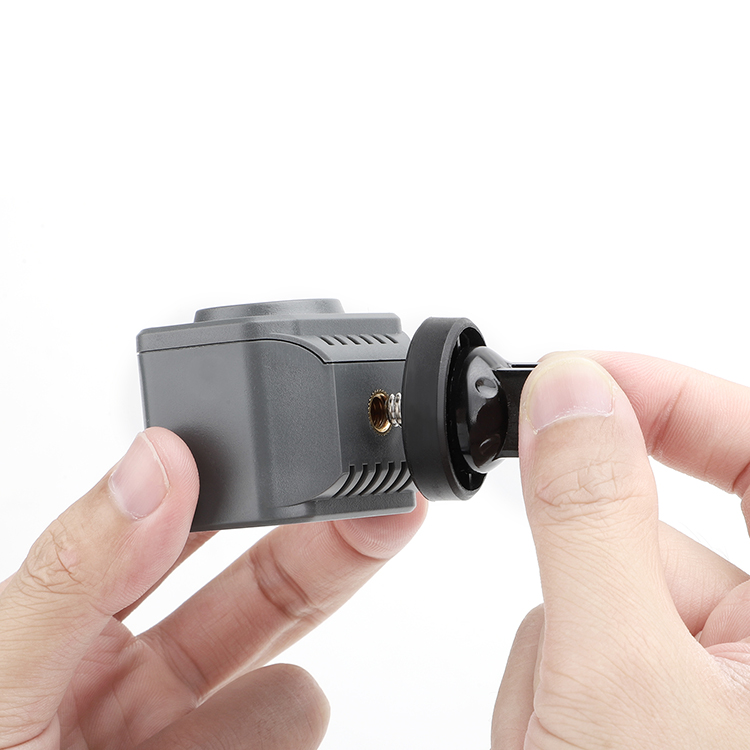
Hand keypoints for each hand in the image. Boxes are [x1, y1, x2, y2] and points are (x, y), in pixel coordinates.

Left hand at [0, 427, 426, 748]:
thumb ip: (74, 571)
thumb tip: (153, 461)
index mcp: (66, 620)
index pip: (177, 522)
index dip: (239, 482)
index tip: (303, 452)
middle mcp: (125, 678)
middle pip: (255, 588)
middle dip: (323, 544)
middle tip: (385, 511)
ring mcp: (177, 742)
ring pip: (286, 688)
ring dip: (292, 699)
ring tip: (277, 717)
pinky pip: (288, 744)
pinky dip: (293, 737)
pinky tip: (275, 740)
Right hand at [492, 353, 749, 748]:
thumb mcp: (616, 673)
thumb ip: (590, 520)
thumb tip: (571, 395)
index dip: (675, 396)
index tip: (582, 378)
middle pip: (652, 536)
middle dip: (578, 582)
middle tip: (561, 649)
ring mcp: (712, 679)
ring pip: (599, 591)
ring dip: (554, 647)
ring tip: (553, 730)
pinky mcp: (656, 700)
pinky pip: (583, 639)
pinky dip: (547, 679)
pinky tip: (551, 739)